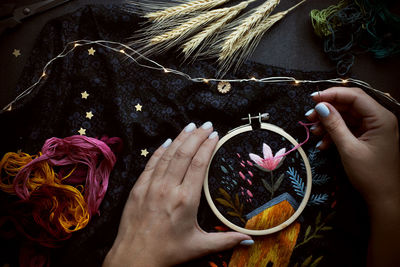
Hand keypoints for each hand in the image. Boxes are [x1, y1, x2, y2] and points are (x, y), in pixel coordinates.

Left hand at [103, 122, 251, 266]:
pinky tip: (168, 142)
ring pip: (167, 155)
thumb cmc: (168, 252)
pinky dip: (161, 150)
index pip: (198, 164)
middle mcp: (168, 188)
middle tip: (207, 125)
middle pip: (184, 154)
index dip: (207, 147)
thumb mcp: (199, 247)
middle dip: (196, 136)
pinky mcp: (138, 188)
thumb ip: (226, 241)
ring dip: (180, 138)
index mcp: (185, 200)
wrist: (134, 257)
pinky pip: (151, 163)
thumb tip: (250, 240)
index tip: (215, 135)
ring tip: (191, 126)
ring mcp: (151, 186)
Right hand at [305, 87, 399, 265]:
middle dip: (328, 110)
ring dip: (329, 123)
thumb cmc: (370, 174)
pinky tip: (323, 144)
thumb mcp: (348, 148)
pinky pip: (348, 128)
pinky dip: (334, 134)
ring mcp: (373, 128)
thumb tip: (320, 106)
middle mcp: (379, 119)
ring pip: (347, 117)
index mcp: (381, 118)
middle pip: (349, 105)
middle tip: (309, 117)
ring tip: (314, 132)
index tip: (312, 99)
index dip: (332, 94)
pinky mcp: (368, 137)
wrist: (384, 198)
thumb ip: (334, 125)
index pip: (355, 96)